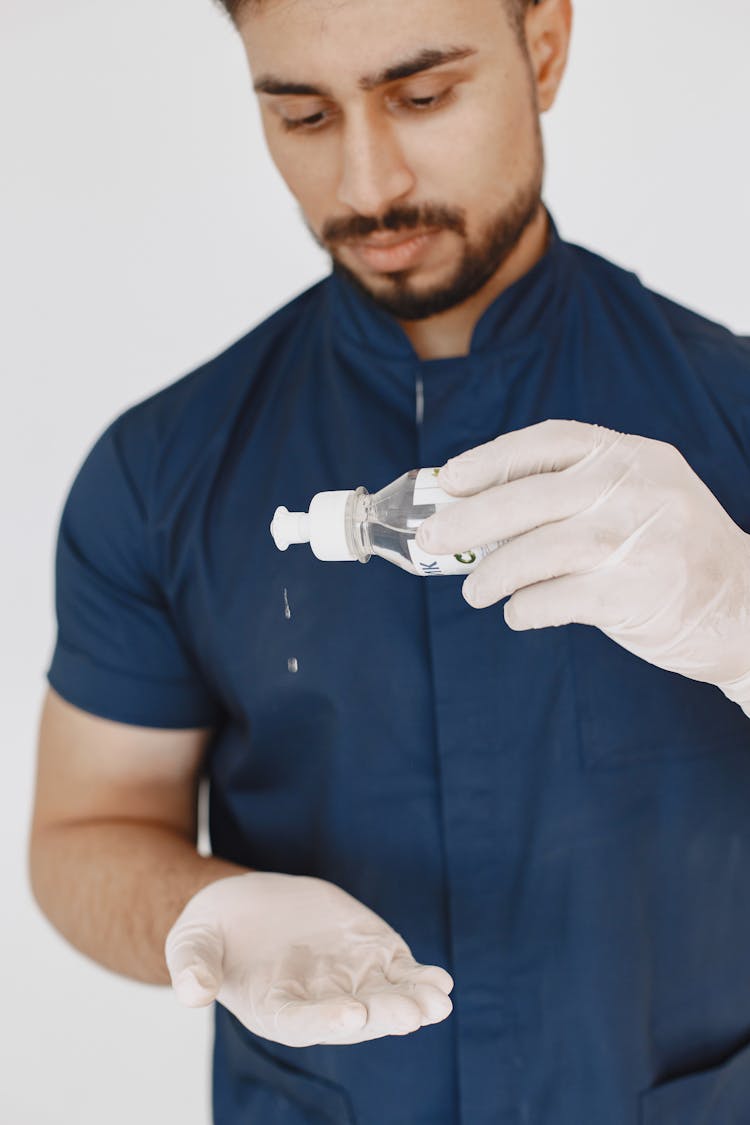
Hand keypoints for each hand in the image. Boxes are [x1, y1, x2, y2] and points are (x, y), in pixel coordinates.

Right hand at [164, 871, 453, 1046]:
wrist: (239, 910)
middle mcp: (317, 1003)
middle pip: (356, 1016)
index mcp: (275, 1010)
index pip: (304, 1021)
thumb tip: (190, 994)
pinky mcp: (365, 952)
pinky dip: (419, 977)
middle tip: (414, 1013)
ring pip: (385, 997)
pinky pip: (398, 970)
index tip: (353, 1014)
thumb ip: (192, 969)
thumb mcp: (191, 945)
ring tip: (438, 1001)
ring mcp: (346, 979)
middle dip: (385, 1014)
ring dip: (412, 1001)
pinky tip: (441, 981)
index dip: (328, 1019)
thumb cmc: (211, 937)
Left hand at [416, 419, 749, 711]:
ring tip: (473, 591)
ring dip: (492, 573)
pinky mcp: (636, 593)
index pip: (549, 441)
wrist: (746, 607)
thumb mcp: (640, 498)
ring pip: (537, 550)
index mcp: (632, 456)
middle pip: (530, 496)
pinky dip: (526, 607)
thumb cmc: (672, 552)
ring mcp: (639, 540)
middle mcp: (635, 489)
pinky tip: (518, 613)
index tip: (449, 480)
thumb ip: (575, 495)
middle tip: (431, 540)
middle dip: (469, 519)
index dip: (490, 459)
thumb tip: (479, 511)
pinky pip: (557, 598)